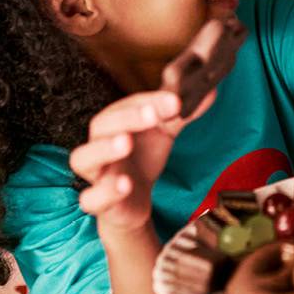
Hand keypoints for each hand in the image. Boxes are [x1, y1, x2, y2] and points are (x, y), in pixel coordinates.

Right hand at [70, 88, 214, 231]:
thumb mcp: (163, 133)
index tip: (175, 101)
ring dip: (104, 149)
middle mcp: (99, 144)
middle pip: (101, 125)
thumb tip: (210, 92)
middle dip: (126, 118)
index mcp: (115, 123)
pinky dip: (104, 192)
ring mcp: (96, 173)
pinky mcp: (97, 202)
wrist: (132, 200)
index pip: (127, 105)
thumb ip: (181, 115)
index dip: (149, 102)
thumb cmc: (143, 158)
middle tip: (151, 115)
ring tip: (125, 143)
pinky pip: (90, 198)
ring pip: (83, 158)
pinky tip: (125, 185)